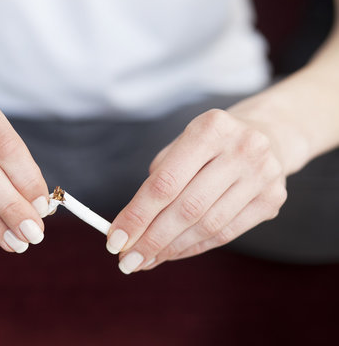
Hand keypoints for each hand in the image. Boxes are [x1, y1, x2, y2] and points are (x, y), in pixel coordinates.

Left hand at [107, 108, 287, 273]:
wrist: (268, 133)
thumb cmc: (210, 142)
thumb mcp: (181, 144)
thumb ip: (157, 181)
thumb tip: (130, 229)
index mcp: (211, 128)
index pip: (165, 182)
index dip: (137, 215)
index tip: (115, 239)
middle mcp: (242, 149)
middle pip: (186, 208)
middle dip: (151, 239)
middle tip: (126, 260)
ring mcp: (263, 176)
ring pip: (207, 225)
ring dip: (171, 249)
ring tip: (145, 260)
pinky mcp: (273, 200)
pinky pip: (226, 233)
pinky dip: (194, 247)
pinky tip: (172, 253)